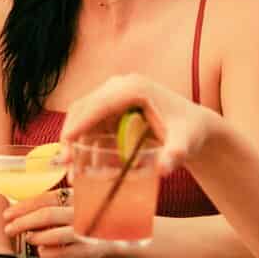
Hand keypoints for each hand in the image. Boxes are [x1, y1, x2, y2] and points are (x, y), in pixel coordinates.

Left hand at [0, 189, 93, 257]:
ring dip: (36, 238)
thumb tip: (22, 208)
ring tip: (28, 239)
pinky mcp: (91, 249)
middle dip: (22, 222)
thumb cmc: (96, 218)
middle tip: (9, 229)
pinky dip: (49, 253)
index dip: (23, 206)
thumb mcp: (78, 204)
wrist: (128, 235)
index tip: (8, 213)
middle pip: (47, 215)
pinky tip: (42, 251)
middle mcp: (83, 211)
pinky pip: (64, 253)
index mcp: (77, 196)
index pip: (45, 198)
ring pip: (55, 234)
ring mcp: (88, 231)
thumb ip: (55, 205)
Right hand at [59, 74, 221, 175]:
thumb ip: (176, 155)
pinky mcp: (111, 108)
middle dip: (71, 135)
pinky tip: (83, 166)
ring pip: (83, 117)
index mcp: (134, 87)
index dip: (81, 122)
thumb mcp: (185, 144)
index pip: (100, 103)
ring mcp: (113, 96)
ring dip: (74, 143)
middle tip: (65, 163)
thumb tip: (164, 169)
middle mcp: (119, 87)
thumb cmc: (190, 132)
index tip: (67, 142)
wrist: (193, 127)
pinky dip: (83, 144)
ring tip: (72, 170)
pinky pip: (90, 125)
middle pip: (84, 108)